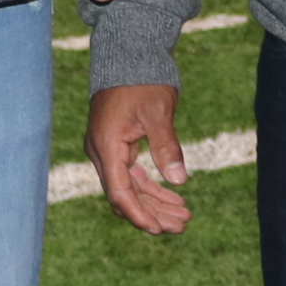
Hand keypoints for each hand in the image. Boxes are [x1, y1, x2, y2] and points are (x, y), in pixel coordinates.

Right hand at [86, 83, 190, 234]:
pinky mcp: (116, 146)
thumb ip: (166, 147)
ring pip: (129, 188)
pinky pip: (131, 176)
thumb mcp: (158, 112)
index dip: (139, 215)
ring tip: (184, 216)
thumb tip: (180, 181)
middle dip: (153, 213)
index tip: (160, 230)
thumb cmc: (142, 80)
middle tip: (183, 225)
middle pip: (124, 195)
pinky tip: (174, 198)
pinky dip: (151, 188)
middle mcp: (101, 151)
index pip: (119, 193)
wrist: (128, 55)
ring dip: (155, 203)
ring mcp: (107, 149)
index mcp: (107, 145)